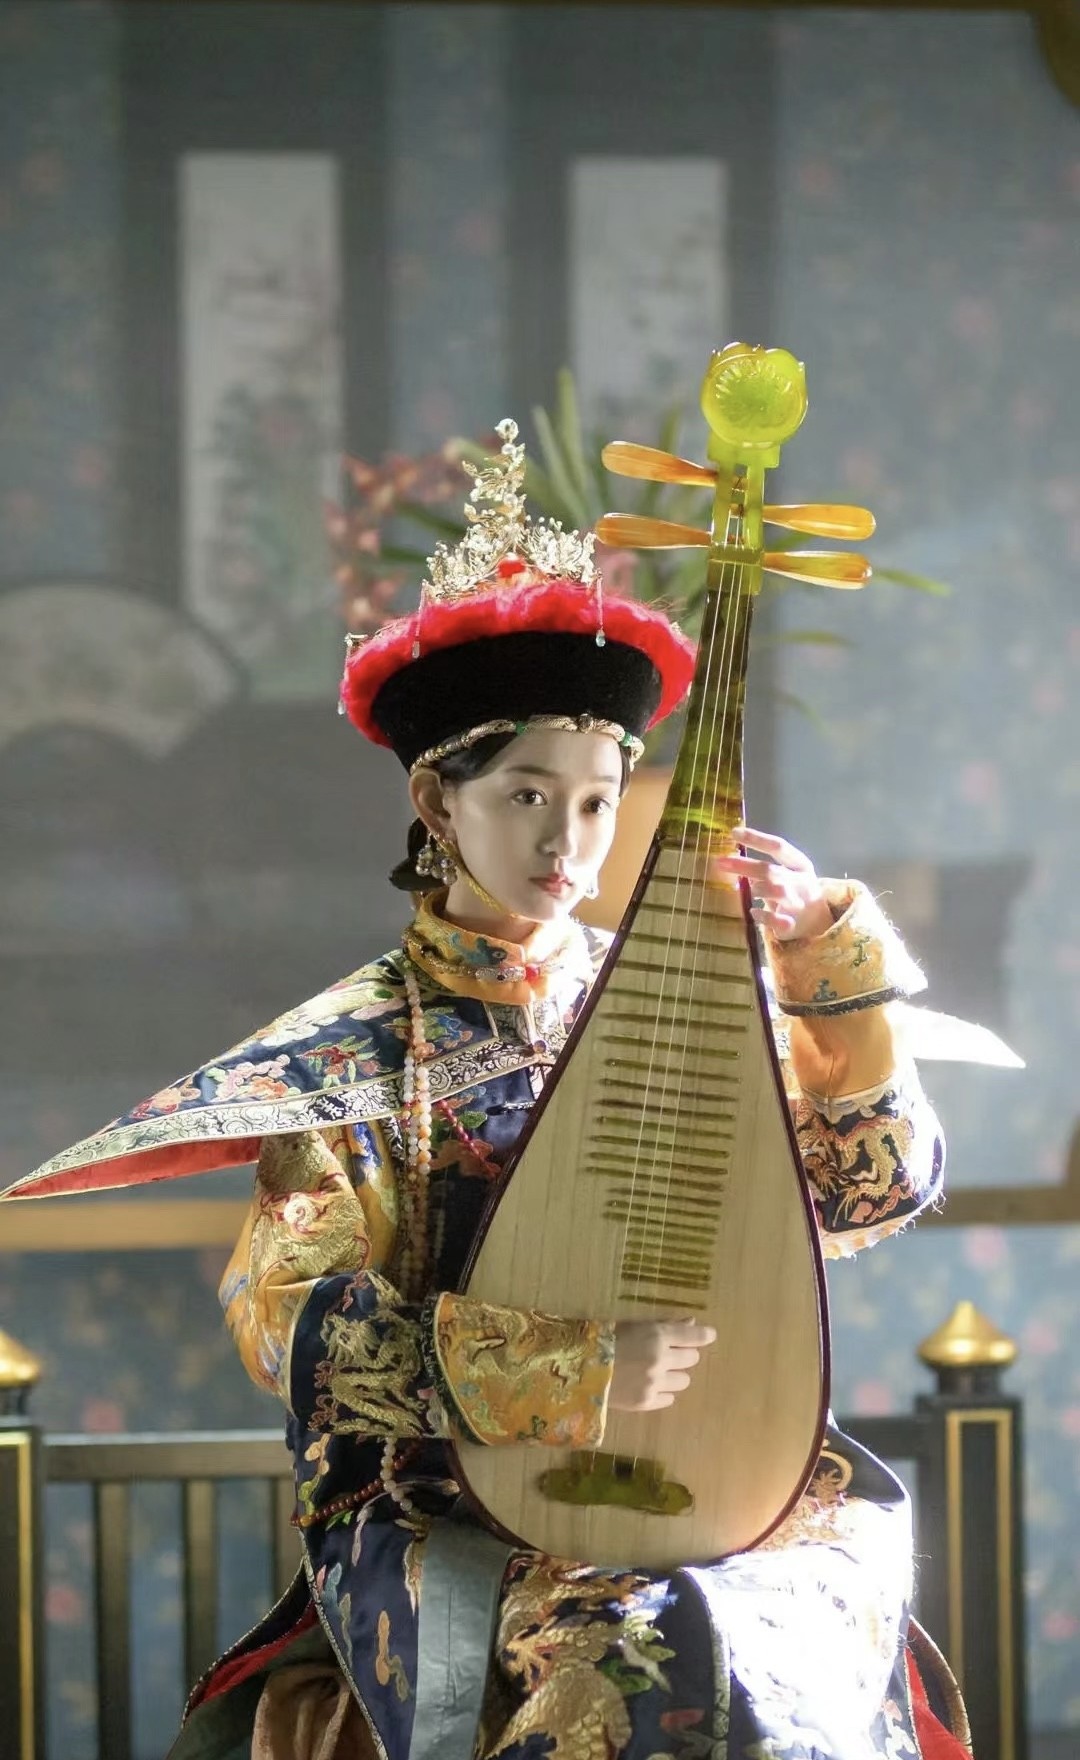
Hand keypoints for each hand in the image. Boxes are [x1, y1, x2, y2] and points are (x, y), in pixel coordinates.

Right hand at [609, 1319, 716, 1411]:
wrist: (579, 1372)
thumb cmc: (604, 1340)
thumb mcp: (633, 1325)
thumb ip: (664, 1325)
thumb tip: (691, 1322)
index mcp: (656, 1336)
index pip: (693, 1335)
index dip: (704, 1335)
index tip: (709, 1335)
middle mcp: (660, 1360)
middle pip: (691, 1359)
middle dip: (685, 1355)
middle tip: (672, 1353)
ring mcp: (655, 1383)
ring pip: (684, 1381)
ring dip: (676, 1374)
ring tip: (659, 1372)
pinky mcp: (647, 1402)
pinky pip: (669, 1398)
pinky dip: (664, 1391)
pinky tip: (650, 1385)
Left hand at [711, 826, 832, 941]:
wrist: (818, 922)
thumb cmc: (795, 893)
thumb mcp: (787, 876)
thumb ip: (764, 869)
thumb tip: (732, 860)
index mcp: (801, 865)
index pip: (778, 847)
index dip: (756, 839)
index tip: (734, 833)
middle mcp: (802, 882)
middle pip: (772, 870)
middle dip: (745, 865)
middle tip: (721, 862)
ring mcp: (799, 904)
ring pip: (779, 892)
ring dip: (758, 889)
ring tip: (747, 890)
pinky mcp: (793, 925)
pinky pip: (777, 920)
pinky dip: (763, 916)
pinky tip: (753, 912)